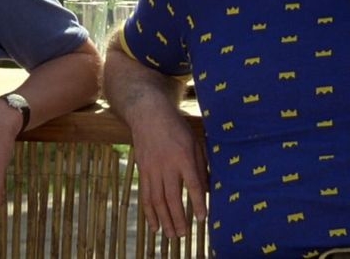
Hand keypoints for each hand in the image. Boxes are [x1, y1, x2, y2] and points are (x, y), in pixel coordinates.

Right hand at [131, 109, 207, 237]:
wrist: (148, 114)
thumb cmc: (176, 127)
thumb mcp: (194, 141)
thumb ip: (201, 165)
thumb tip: (207, 190)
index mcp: (183, 156)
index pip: (192, 184)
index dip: (197, 202)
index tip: (201, 218)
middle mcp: (166, 164)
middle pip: (172, 197)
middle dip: (178, 218)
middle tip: (183, 235)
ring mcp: (152, 168)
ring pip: (157, 200)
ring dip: (164, 220)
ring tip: (171, 236)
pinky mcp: (142, 170)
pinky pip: (146, 195)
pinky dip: (149, 212)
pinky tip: (154, 225)